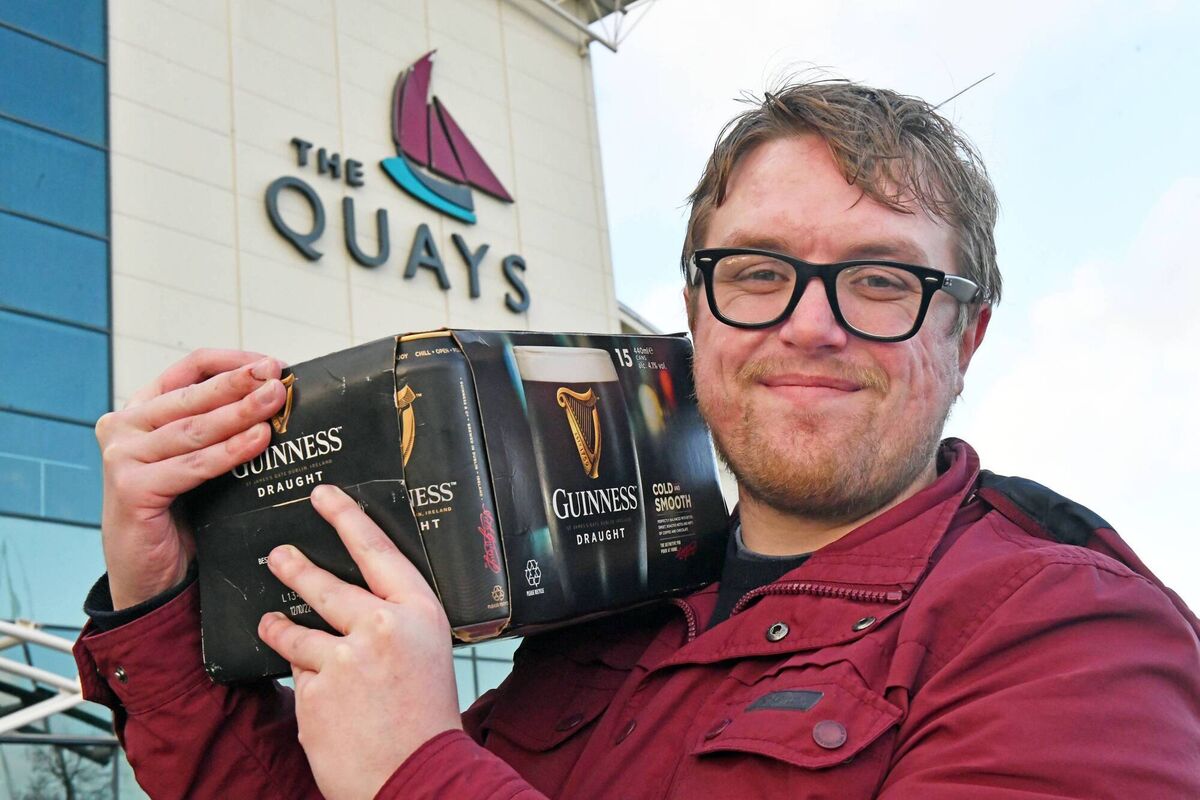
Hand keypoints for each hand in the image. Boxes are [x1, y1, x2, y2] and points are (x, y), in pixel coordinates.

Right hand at [95, 349, 285, 608]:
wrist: (149, 575)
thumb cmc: (178, 514)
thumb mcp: (194, 459)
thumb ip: (217, 428)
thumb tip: (273, 399)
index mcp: (140, 411)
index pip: (188, 370)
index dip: (231, 362)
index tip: (268, 364)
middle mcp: (124, 427)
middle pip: (192, 395)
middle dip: (240, 383)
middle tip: (277, 375)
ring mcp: (123, 457)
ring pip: (194, 428)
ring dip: (240, 412)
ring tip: (274, 401)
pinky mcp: (131, 488)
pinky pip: (193, 465)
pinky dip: (229, 452)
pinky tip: (258, 440)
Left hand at [258, 484, 461, 799]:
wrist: (415, 776)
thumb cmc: (426, 716)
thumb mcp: (427, 651)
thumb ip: (396, 620)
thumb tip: (357, 597)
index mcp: (418, 613)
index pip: (376, 551)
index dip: (347, 518)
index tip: (325, 495)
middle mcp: (382, 628)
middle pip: (325, 585)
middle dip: (295, 566)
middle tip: (279, 555)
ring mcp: (344, 660)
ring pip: (296, 631)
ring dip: (279, 628)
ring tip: (272, 623)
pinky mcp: (314, 692)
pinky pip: (298, 676)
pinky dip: (305, 686)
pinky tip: (325, 703)